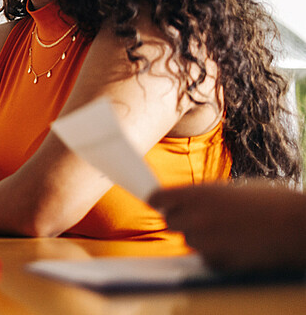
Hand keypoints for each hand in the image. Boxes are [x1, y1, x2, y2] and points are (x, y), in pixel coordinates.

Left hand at [150, 182, 305, 272]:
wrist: (297, 226)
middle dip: (182, 219)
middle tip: (203, 217)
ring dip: (201, 236)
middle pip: (170, 222)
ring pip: (189, 240)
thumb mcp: (232, 189)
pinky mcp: (217, 262)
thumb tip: (186, 201)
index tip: (158, 203)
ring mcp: (205, 242)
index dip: (159, 201)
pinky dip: (216, 253)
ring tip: (229, 230)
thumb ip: (204, 196)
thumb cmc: (271, 202)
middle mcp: (195, 217)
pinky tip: (237, 244)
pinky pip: (206, 257)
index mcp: (198, 193)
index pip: (158, 199)